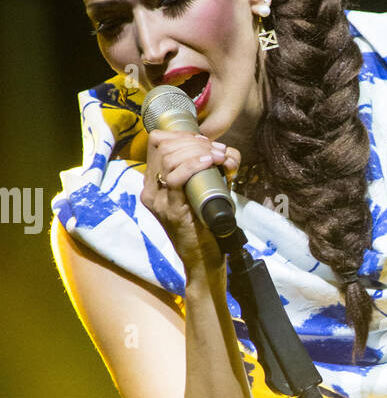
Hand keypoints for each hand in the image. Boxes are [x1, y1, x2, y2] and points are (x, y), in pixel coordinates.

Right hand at [140, 129, 240, 276]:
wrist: (203, 262)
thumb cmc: (206, 226)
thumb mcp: (202, 192)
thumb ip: (206, 172)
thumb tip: (225, 151)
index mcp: (153, 184)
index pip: (158, 143)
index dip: (182, 136)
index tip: (205, 142)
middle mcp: (150, 190)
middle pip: (164, 147)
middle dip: (194, 141)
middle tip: (216, 150)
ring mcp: (158, 201)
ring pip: (169, 158)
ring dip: (197, 151)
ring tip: (217, 156)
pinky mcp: (170, 211)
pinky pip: (175, 179)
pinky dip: (193, 165)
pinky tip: (209, 162)